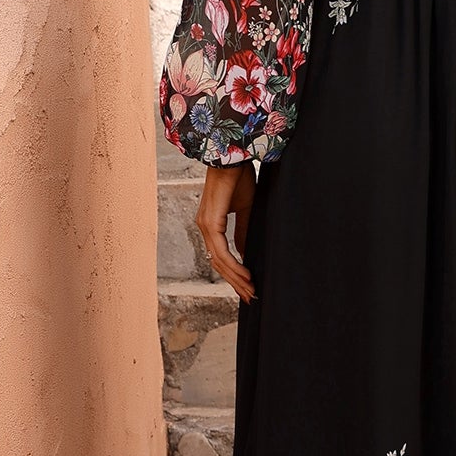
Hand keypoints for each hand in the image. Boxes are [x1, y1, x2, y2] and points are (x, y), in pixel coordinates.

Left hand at [197, 160, 257, 302]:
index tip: (247, 287)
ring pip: (219, 261)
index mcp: (211, 224)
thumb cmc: (239, 178)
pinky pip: (221, 251)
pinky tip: (246, 275)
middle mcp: (204, 227)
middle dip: (235, 282)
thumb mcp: (245, 209)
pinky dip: (234, 265)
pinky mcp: (211, 222)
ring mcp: (205, 226)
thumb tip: (245, 253)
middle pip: (218, 264)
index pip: (220, 256)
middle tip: (250, 296)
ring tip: (251, 290)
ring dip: (236, 278)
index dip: (233, 274)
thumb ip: (244, 231)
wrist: (233, 158)